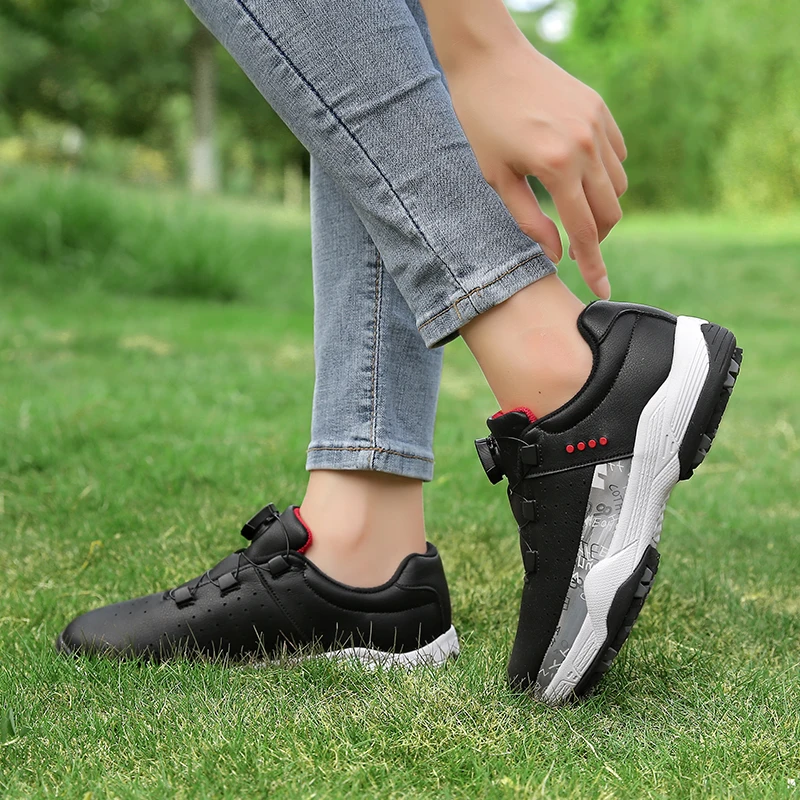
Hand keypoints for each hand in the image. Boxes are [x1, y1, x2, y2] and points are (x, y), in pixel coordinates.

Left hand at [446, 38, 626, 298]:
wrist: (488, 59)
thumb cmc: (481, 122)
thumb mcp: (497, 179)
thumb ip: (528, 221)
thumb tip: (555, 256)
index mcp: (556, 167)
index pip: (584, 231)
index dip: (593, 265)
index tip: (602, 291)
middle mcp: (585, 146)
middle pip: (610, 212)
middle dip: (596, 237)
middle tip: (575, 245)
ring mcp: (597, 124)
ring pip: (618, 186)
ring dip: (602, 207)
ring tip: (573, 209)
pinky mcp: (600, 108)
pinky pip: (618, 155)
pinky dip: (606, 175)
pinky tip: (581, 177)